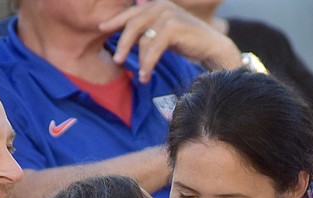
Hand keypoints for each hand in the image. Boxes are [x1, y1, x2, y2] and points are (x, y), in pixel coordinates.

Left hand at [99, 0, 241, 82]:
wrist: (212, 47)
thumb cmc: (186, 41)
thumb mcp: (163, 32)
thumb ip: (148, 29)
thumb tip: (127, 37)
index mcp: (156, 5)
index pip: (131, 12)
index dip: (115, 20)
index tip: (101, 28)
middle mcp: (161, 6)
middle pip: (133, 24)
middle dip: (123, 43)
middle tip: (117, 60)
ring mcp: (168, 15)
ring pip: (143, 39)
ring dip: (140, 60)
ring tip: (140, 76)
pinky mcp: (174, 27)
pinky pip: (154, 48)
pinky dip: (149, 63)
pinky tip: (146, 75)